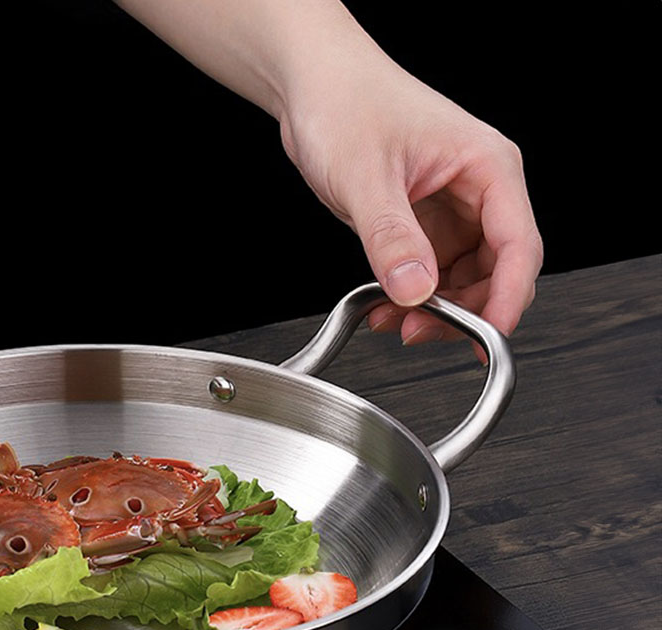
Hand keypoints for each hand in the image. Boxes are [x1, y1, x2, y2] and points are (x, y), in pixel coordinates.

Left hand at [117, 0, 542, 348]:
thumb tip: (416, 290)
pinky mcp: (425, 223)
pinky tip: (384, 306)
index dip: (507, 300)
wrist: (313, 87)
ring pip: (465, 279)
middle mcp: (479, 189)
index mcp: (488, 167)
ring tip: (392, 321)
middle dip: (462, 311)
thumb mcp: (365, 177)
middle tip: (416, 332)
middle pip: (497, 272)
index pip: (519, 247)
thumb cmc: (345, 105)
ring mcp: (453, 208)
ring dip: (435, 310)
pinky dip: (413, 297)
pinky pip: (433, 274)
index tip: (485, 340)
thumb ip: (391, 238)